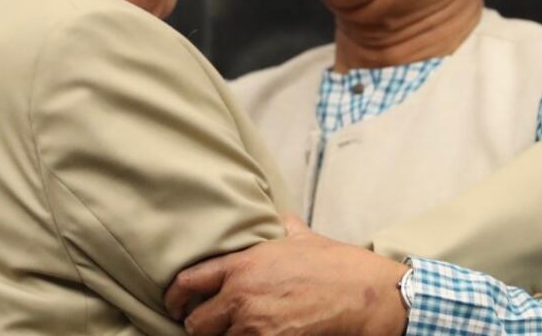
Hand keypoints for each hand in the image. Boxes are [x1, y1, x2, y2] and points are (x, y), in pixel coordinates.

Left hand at [165, 214, 407, 335]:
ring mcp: (254, 325)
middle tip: (208, 326)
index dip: (175, 296)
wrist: (366, 295)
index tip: (175, 304)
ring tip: (234, 333)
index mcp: (244, 264)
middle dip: (200, 326)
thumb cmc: (339, 266)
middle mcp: (241, 295)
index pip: (189, 281)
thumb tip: (282, 218)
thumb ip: (285, 229)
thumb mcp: (305, 238)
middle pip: (196, 323)